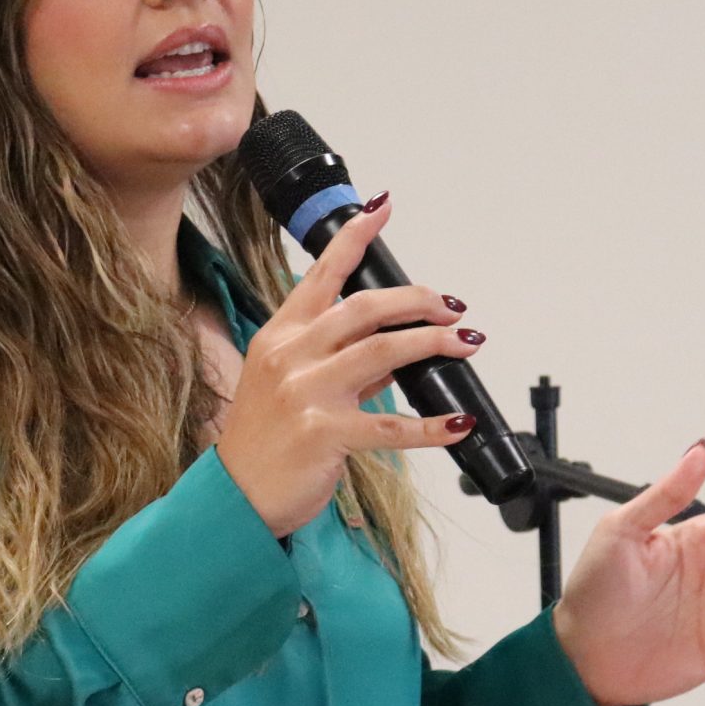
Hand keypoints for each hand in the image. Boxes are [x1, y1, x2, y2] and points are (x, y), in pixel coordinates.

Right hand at [215, 193, 484, 539]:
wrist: (238, 496)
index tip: (382, 209)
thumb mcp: (290, 385)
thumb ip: (341, 362)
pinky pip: (392, 424)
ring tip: (466, 343)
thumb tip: (394, 349)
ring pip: (384, 351)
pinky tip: (458, 423)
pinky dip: (433, 426)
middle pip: (364, 307)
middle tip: (453, 307)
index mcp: (281, 335)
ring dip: (433, 342)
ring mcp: (306, 392)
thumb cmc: (263, 440)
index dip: (354, 238)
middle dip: (417, 300)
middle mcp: (292, 355)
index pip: (321, 274)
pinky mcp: (324, 433)